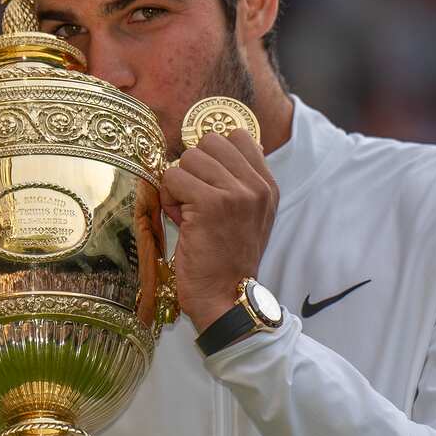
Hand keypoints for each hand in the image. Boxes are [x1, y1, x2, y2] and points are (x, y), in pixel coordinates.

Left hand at [159, 129, 278, 332]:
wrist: (226, 298)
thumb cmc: (226, 261)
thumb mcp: (246, 217)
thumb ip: (236, 183)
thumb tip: (208, 148)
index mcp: (267, 187)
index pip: (238, 136)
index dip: (212, 155)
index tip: (206, 182)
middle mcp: (256, 186)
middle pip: (210, 142)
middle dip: (194, 167)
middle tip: (193, 199)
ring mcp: (235, 193)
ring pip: (189, 158)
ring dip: (179, 183)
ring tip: (186, 212)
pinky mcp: (210, 203)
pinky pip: (173, 176)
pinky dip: (168, 197)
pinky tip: (179, 219)